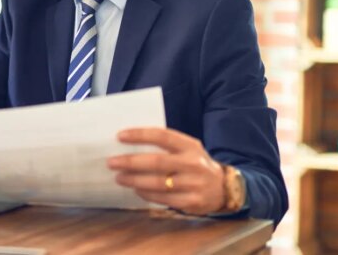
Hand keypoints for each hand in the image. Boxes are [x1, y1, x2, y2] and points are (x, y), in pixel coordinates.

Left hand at [107, 127, 224, 214]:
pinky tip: (136, 189)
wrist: (225, 188)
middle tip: (112, 162)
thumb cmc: (196, 164)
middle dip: (131, 162)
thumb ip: (166, 145)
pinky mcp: (192, 202)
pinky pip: (163, 198)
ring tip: (119, 177)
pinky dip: (146, 194)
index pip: (162, 136)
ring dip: (134, 180)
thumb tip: (131, 143)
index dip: (140, 135)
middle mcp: (193, 164)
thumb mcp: (188, 149)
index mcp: (190, 146)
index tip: (120, 136)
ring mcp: (193, 184)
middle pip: (156, 162)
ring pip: (157, 183)